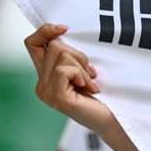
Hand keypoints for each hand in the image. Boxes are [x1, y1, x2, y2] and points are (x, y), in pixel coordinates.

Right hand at [25, 22, 149, 150]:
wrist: (116, 121)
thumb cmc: (105, 96)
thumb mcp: (85, 69)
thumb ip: (71, 56)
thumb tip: (62, 33)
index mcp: (46, 76)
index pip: (33, 43)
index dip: (46, 31)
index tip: (66, 28)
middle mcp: (41, 84)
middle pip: (53, 47)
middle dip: (78, 55)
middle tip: (91, 73)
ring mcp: (47, 92)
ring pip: (60, 55)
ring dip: (82, 67)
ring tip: (91, 83)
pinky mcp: (57, 98)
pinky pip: (64, 70)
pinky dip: (81, 74)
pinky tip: (89, 88)